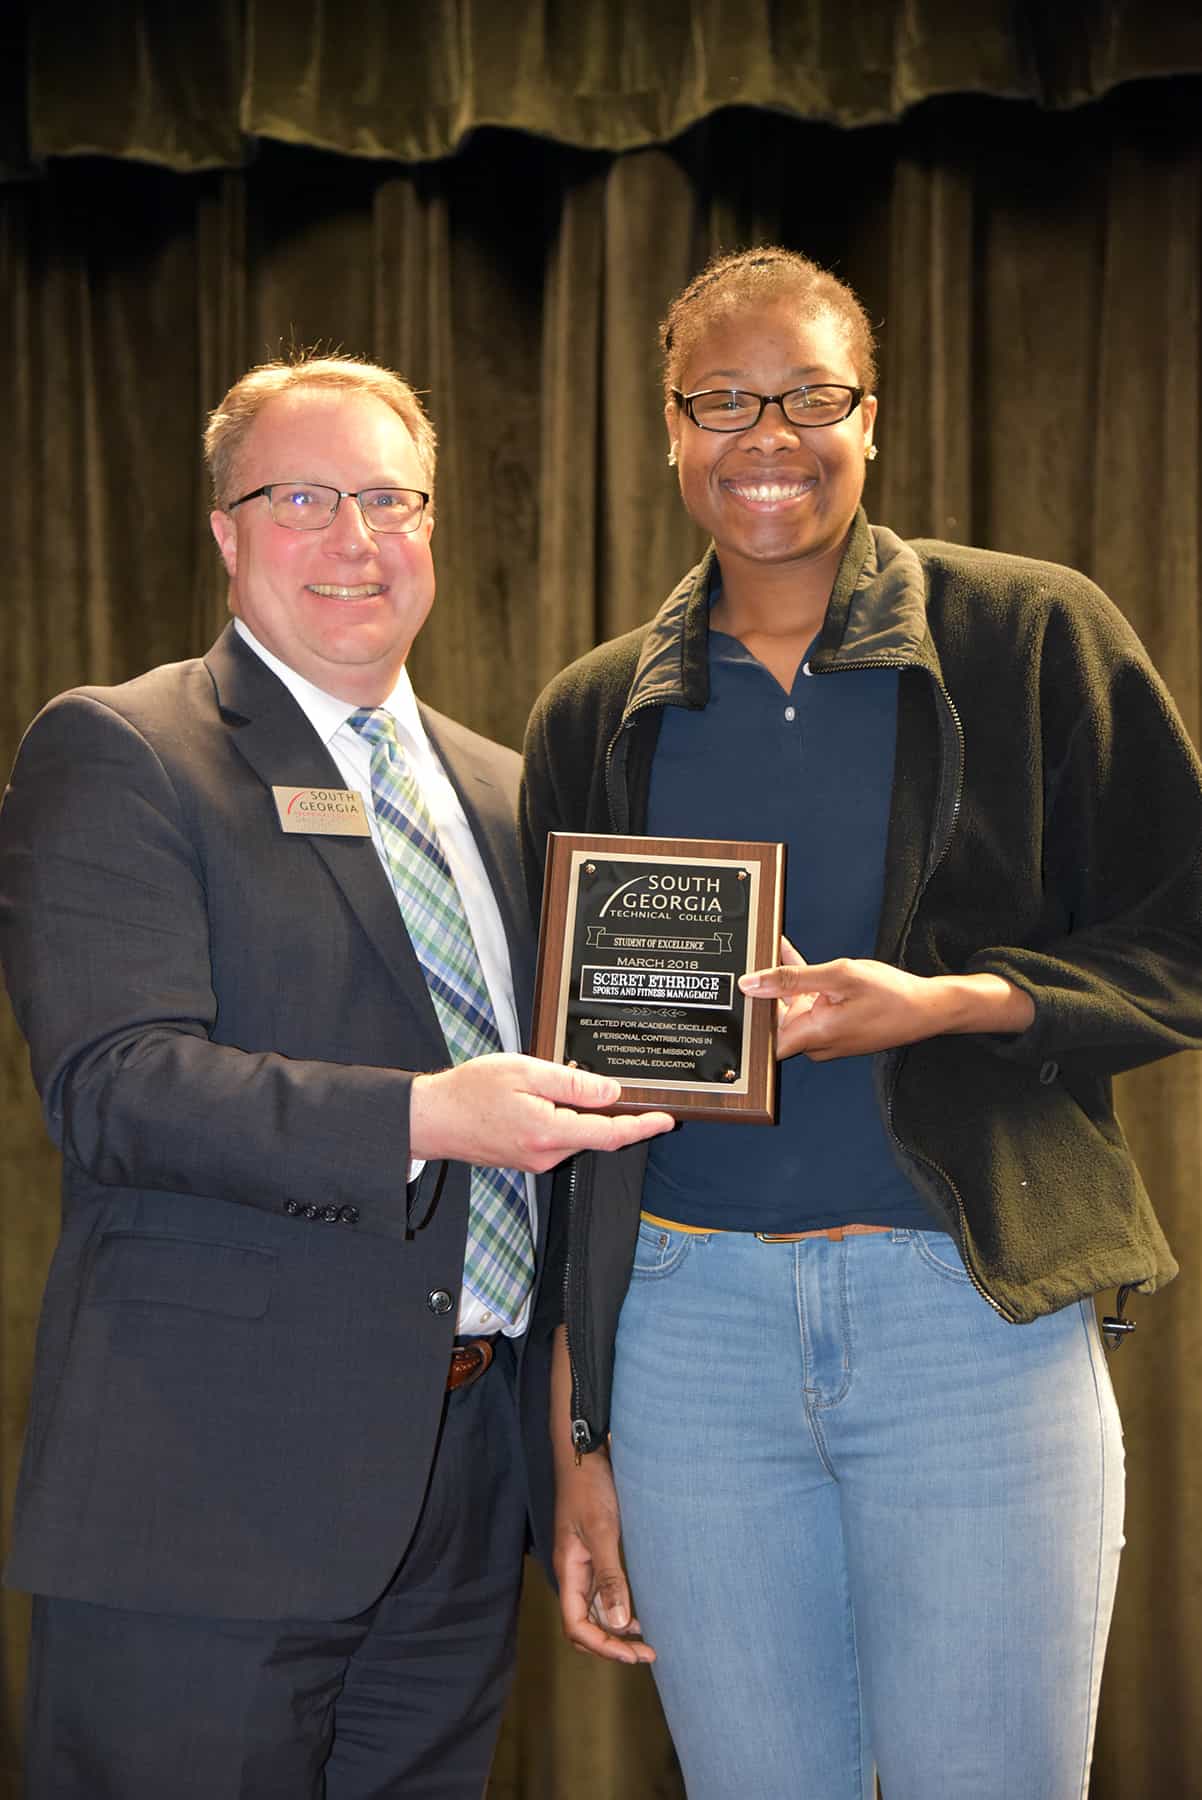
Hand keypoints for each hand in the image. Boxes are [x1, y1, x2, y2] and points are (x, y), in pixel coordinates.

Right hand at [409, 1053, 674, 1171]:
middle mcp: (546, 1154)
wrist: (432, 1119)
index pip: (609, 1134)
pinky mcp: (526, 1160)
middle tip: (599, 1080)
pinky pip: (557, 1139)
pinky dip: (562, 1121)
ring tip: (550, 1084)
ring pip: (575, 1136)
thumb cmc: (470, 1091)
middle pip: (594, 1134)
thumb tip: (611, 1092)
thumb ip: (572, 1084)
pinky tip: (540, 1100)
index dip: (642, 1127)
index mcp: (548, 1132)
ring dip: (579, 1114)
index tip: (665, 1120)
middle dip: (605, 1111)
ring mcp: (535, 1161)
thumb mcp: (524, 1071)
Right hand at [554, 1452, 655, 1664]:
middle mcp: (574, 1572)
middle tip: (646, 1654)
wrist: (585, 1452)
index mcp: (569, 1571)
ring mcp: (584, 1563)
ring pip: (595, 1611)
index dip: (602, 1646)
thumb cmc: (591, 1487)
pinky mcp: (595, 1551)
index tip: (634, 1654)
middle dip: (611, 1645)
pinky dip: (619, 1608)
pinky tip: (638, 1612)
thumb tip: (619, 1625)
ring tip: (646, 1641)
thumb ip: (611, 1576)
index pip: (576, 1626)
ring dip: (616, 1630)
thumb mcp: (602, 1530)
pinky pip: (604, 1592)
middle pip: (584, 1625)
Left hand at [740, 946, 1034, 1060]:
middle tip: (739, 956)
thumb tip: (750, 983)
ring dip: (779, 979)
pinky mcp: (835, 1025)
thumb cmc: (891, 994)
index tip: (723, 1003)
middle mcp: (815, 1041)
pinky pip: (808, 1002)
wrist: (929, 1008)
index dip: (740, 1024)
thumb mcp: (838, 976)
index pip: (760, 1042)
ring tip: (759, 944)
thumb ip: (792, 979)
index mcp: (811, 1035)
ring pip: (791, 1006)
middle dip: (758, 989)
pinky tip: (784, 949)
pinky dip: (799, 980)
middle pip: (773, 1019)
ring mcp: (826, 1034)